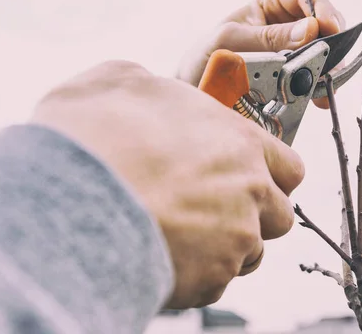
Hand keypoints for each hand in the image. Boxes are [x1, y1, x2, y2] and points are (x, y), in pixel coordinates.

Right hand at [30, 60, 304, 308]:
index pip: (290, 167)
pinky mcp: (210, 280)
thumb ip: (154, 86)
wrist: (71, 202)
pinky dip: (199, 273)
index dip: (273, 175)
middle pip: (279, 215)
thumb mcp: (122, 82)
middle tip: (218, 210)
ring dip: (228, 246)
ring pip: (250, 251)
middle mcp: (250, 192)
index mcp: (241, 142)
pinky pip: (217, 281)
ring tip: (184, 235)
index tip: (253, 178)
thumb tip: (148, 86)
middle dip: (256, 215)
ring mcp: (235, 239)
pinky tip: (164, 255)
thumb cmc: (95, 136)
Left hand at [177, 0, 345, 108]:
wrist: (193, 92)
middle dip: (332, 43)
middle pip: (322, 27)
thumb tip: (309, 31)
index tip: (330, 27)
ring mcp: (290, 55)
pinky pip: (313, 80)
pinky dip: (318, 88)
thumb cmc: (204, 57)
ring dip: (328, 69)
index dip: (323, 9)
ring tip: (325, 85)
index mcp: (270, 6)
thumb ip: (268, 36)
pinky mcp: (291, 81)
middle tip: (332, 61)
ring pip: (322, 55)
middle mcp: (285, 28)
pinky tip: (318, 98)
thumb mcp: (230, 40)